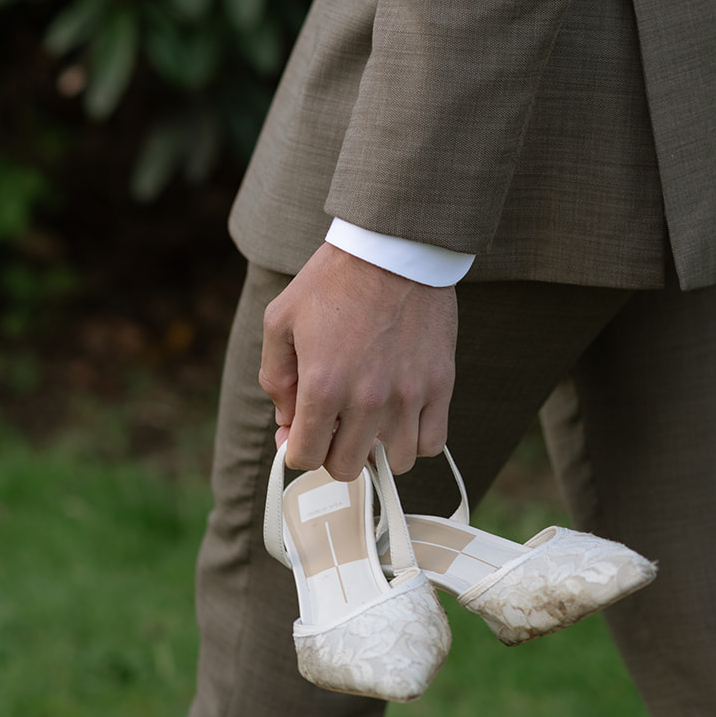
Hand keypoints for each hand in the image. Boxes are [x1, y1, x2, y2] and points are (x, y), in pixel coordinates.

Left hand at [259, 242, 457, 480]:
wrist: (392, 249)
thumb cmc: (332, 281)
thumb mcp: (280, 321)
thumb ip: (275, 379)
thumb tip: (287, 422)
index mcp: (323, 386)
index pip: (304, 458)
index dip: (296, 449)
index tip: (300, 432)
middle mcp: (367, 400)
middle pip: (346, 467)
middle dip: (331, 451)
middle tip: (333, 423)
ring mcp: (408, 396)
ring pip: (394, 464)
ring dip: (376, 450)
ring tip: (369, 422)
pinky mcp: (439, 385)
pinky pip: (432, 444)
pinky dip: (416, 441)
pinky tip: (402, 418)